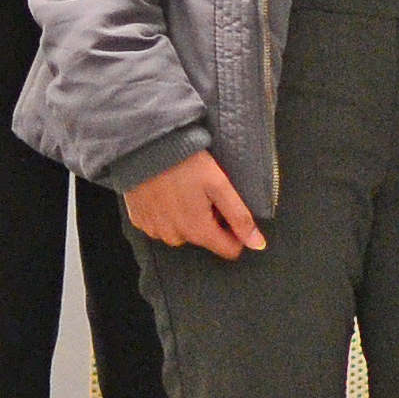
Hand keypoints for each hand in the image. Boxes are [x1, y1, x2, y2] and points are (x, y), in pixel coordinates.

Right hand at [123, 149, 264, 257]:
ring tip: (182, 190)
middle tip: (202, 192)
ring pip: (182, 232)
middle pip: (204, 238)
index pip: (229, 250)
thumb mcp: (219, 185)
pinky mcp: (139, 221)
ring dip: (186, 216)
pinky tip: (165, 193)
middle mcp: (175, 238)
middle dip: (208, 219)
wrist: (145, 147)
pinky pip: (161, 225)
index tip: (228, 209)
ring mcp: (155, 231)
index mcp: (198, 231)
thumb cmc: (186, 163)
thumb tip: (258, 245)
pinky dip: (166, 213)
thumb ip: (240, 217)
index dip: (235, 231)